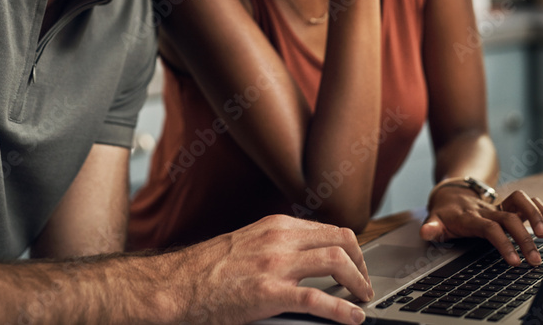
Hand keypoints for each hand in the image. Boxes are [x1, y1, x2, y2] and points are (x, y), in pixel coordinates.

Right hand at [171, 215, 372, 324]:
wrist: (177, 284)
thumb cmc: (207, 270)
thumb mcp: (248, 244)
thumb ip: (276, 246)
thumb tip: (304, 260)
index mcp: (276, 226)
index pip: (330, 229)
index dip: (353, 249)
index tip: (359, 265)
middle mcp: (280, 239)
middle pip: (341, 240)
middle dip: (362, 263)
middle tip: (364, 284)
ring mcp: (276, 265)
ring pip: (336, 262)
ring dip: (358, 281)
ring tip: (363, 298)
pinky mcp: (269, 293)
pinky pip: (317, 300)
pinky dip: (341, 309)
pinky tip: (353, 318)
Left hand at [419, 185, 542, 266]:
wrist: (450, 191)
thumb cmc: (444, 211)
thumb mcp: (434, 219)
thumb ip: (432, 227)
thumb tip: (426, 232)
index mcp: (471, 217)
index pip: (489, 228)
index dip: (503, 243)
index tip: (515, 261)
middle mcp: (487, 209)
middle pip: (510, 219)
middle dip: (524, 239)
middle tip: (535, 260)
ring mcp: (499, 205)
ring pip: (521, 201)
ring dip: (536, 216)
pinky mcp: (508, 205)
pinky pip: (528, 201)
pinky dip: (541, 210)